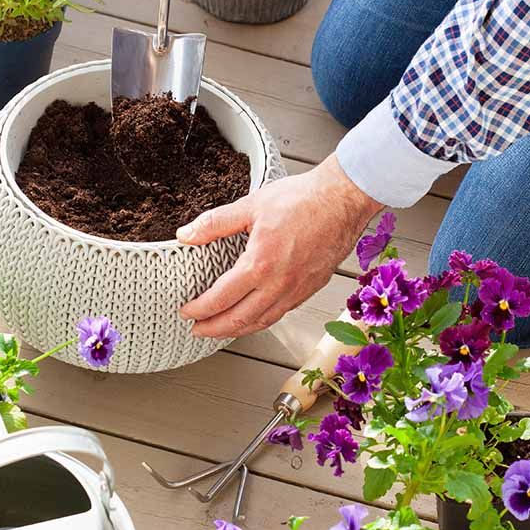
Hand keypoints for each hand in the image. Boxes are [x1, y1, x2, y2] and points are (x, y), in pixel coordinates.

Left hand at [177, 155, 381, 337]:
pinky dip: (261, 320)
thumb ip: (215, 223)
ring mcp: (297, 289)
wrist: (343, 199)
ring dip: (237, 330)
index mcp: (260, 264)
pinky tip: (254, 316)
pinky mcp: (311, 288)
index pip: (221, 298)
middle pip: (240, 319)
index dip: (200, 309)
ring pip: (262, 321)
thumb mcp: (251, 205)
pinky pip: (281, 313)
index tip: (187, 311)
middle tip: (197, 329)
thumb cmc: (304, 199)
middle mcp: (280, 284)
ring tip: (221, 329)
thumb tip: (186, 234)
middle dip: (214, 328)